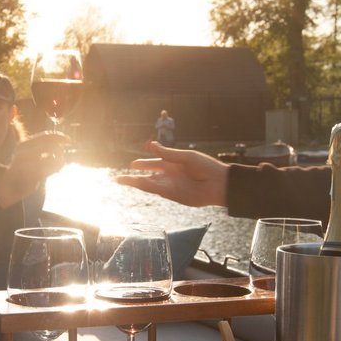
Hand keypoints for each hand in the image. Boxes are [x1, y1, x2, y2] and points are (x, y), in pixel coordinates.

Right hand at [0, 131, 69, 207]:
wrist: (8, 186)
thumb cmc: (23, 168)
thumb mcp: (31, 153)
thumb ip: (43, 146)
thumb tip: (62, 141)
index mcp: (24, 144)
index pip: (45, 136)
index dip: (59, 137)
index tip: (68, 140)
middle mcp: (25, 152)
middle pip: (49, 146)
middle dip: (59, 150)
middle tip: (62, 155)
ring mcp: (27, 164)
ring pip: (51, 158)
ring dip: (59, 161)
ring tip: (59, 164)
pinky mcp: (31, 176)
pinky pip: (50, 170)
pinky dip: (56, 168)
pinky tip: (56, 170)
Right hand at [115, 140, 229, 206]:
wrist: (219, 184)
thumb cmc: (206, 167)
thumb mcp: (186, 157)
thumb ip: (168, 153)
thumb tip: (151, 145)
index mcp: (175, 163)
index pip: (157, 161)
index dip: (147, 159)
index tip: (136, 158)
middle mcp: (171, 175)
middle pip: (150, 174)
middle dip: (138, 173)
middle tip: (125, 172)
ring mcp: (171, 185)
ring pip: (149, 183)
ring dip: (135, 182)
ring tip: (121, 180)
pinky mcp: (172, 195)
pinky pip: (155, 190)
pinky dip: (145, 186)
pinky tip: (136, 182)